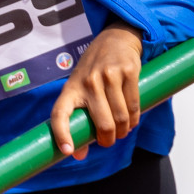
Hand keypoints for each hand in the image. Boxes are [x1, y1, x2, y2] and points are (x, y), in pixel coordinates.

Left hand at [49, 23, 143, 160]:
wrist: (115, 39)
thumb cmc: (93, 70)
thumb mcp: (79, 88)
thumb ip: (78, 119)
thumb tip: (77, 154)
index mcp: (71, 88)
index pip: (59, 113)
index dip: (61, 133)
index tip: (68, 150)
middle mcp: (88, 81)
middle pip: (103, 124)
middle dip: (108, 139)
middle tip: (109, 140)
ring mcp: (109, 75)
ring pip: (121, 118)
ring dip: (124, 131)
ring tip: (122, 130)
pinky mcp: (128, 71)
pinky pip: (134, 106)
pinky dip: (134, 120)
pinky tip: (131, 121)